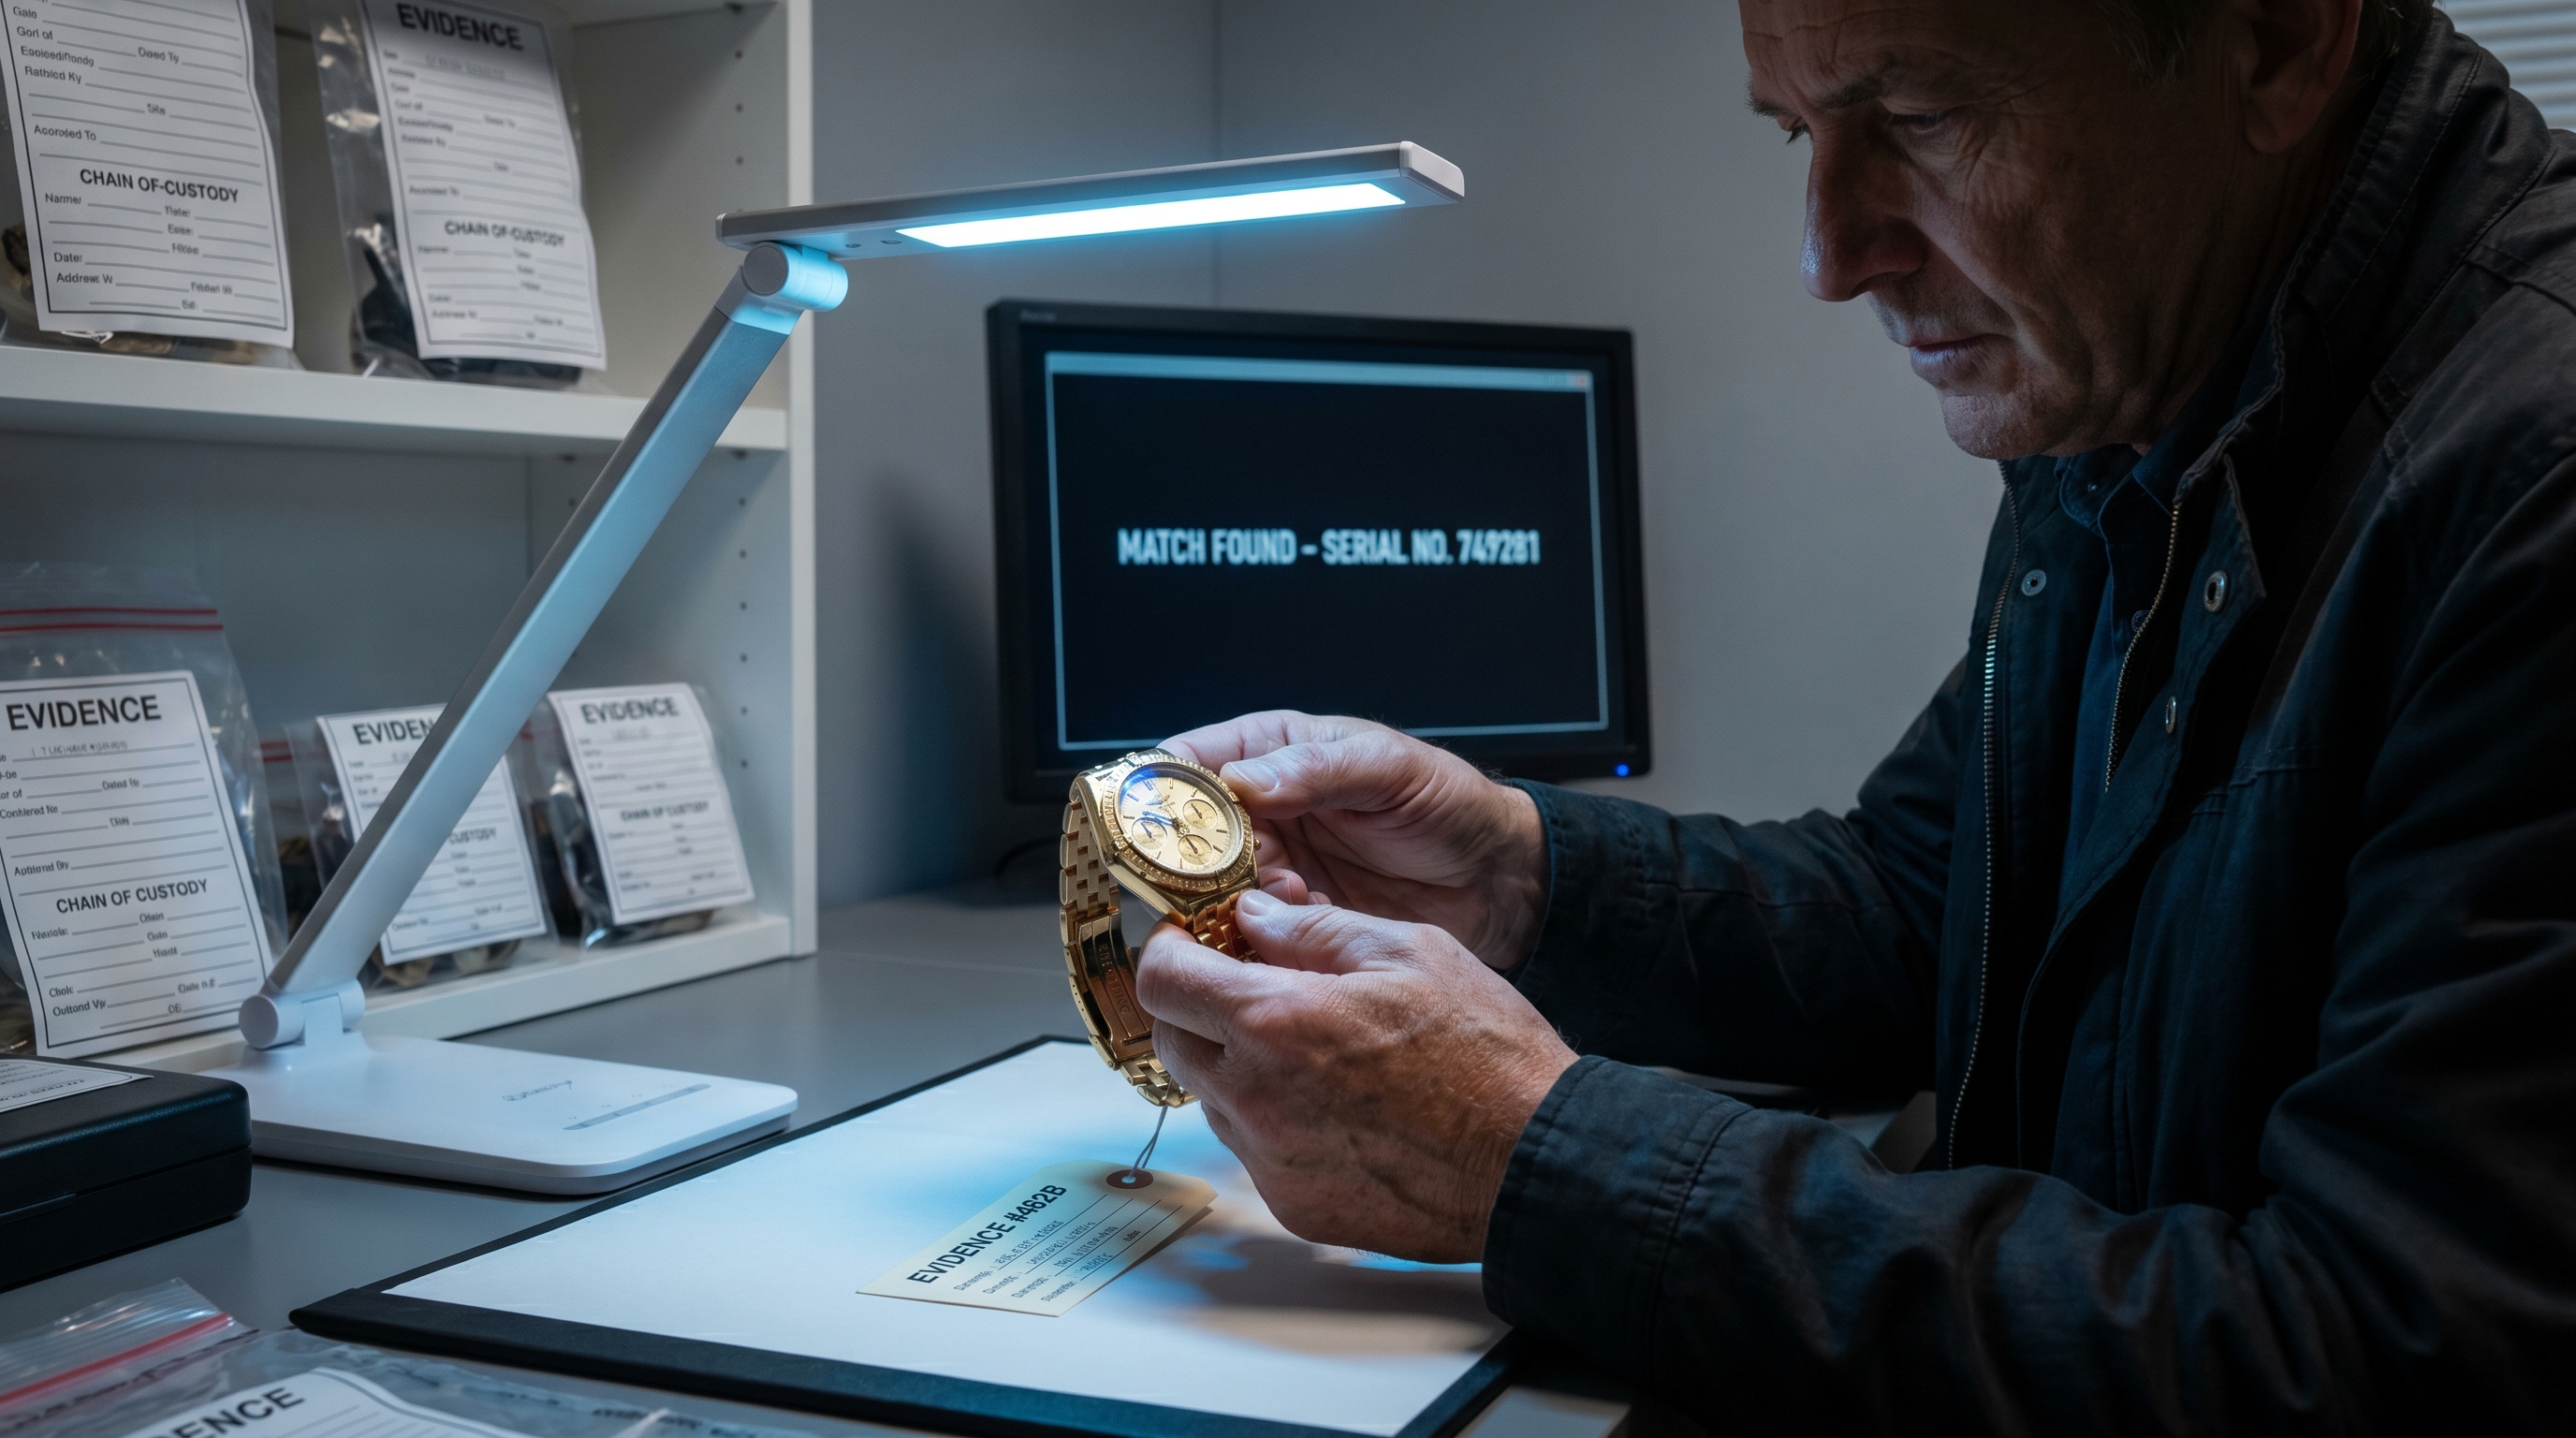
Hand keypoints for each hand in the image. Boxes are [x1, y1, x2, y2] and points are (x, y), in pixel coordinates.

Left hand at [1137, 888, 1577, 1262]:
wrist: (1535, 1161)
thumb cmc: (1488, 1057)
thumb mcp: (1410, 951)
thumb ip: (1314, 931)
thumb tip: (1254, 918)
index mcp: (1276, 1021)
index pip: (1162, 979)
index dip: (1170, 951)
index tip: (1193, 943)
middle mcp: (1256, 1098)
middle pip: (1172, 1040)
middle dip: (1200, 1007)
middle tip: (1253, 989)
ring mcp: (1271, 1161)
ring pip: (1213, 1098)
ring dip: (1239, 1067)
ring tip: (1316, 1052)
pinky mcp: (1294, 1207)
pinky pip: (1256, 1152)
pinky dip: (1277, 1124)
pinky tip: (1339, 1108)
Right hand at [1163, 712, 1546, 970]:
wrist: (1495, 880)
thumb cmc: (1447, 805)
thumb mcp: (1387, 770)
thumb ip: (1316, 771)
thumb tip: (1244, 781)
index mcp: (1271, 752)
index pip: (1188, 762)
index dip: (1158, 790)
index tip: (1149, 822)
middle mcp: (1259, 810)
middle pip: (1181, 835)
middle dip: (1184, 860)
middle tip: (1206, 879)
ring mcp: (1271, 866)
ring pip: (1206, 889)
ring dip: (1226, 902)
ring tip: (1274, 900)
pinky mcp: (1289, 918)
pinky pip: (1245, 930)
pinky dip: (1254, 935)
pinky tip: (1291, 928)